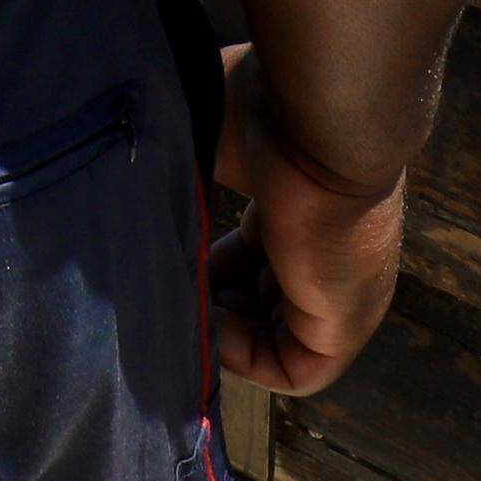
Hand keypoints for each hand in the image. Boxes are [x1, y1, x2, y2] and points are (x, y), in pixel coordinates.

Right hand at [204, 45, 406, 396]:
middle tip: (174, 279)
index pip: (257, 254)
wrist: (319, 118)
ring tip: (183, 298)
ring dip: (222, 328)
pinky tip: (209, 320)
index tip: (179, 246)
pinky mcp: (344, 325)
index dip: (212, 260)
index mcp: (307, 206)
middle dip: (213, 298)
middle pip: (263, 298)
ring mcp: (340, 292)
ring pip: (275, 336)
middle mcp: (328, 254)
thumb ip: (192, 170)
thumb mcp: (216, 142)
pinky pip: (293, 371)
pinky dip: (245, 358)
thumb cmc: (270, 110)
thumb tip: (137, 193)